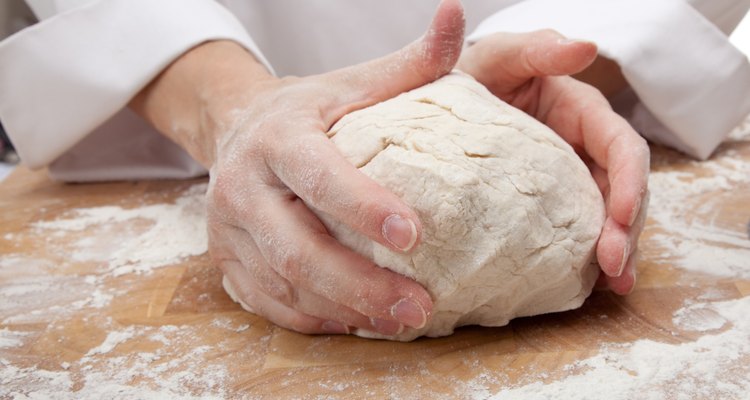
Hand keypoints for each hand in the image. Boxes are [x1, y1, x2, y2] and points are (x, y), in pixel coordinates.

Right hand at [131, 0, 464, 333]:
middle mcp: (243, 186)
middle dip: (361, 284)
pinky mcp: (227, 261)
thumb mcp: (351, 83)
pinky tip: (360, 324)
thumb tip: (456, 14)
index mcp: (278, 137)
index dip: (363, 207)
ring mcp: (229, 230)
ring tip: (403, 322)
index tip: (415, 235)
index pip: (319, 176)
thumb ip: (407, 64)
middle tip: (419, 305)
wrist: (238, 129)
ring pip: (285, 285)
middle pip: (298, 248)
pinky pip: (271, 304)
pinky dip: (318, 320)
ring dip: (346, 310)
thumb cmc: (310, 111)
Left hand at [457, 30, 648, 294]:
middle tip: (613, 266)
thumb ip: (535, 49)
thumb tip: (585, 47)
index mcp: (582, 114)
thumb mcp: (498, 57)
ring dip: (615, 252)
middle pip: (621, 191)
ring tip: (612, 285)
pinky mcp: (547, 205)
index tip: (620, 218)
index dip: (628, 183)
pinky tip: (590, 286)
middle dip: (625, 229)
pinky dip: (585, 259)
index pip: (621, 148)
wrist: (438, 105)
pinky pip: (575, 232)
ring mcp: (566, 179)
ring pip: (605, 218)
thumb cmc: (472, 74)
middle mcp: (582, 149)